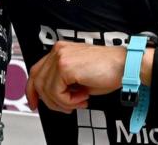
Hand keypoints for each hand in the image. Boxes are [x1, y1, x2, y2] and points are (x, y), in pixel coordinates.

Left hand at [27, 41, 152, 113]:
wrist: (125, 66)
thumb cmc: (108, 71)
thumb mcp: (79, 78)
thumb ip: (63, 83)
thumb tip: (52, 97)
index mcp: (61, 51)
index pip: (37, 71)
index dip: (32, 90)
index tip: (34, 103)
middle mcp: (58, 51)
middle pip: (37, 80)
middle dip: (49, 100)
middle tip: (66, 107)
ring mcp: (60, 57)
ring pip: (46, 89)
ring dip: (62, 102)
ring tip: (79, 101)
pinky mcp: (65, 66)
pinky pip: (56, 92)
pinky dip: (68, 101)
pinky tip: (82, 97)